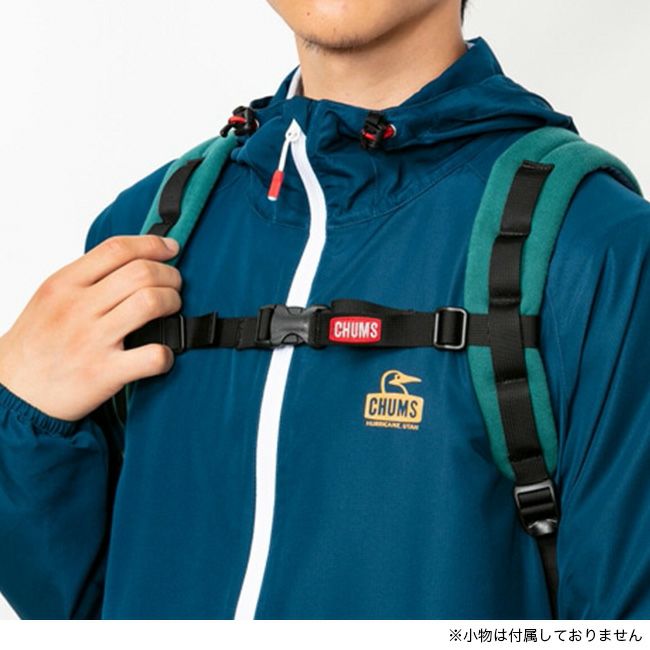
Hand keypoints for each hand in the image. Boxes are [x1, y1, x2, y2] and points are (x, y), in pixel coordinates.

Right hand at [0, 235, 182, 421]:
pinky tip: (163, 353)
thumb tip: (134, 259)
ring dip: (173, 303)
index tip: (170, 248)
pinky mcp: (105, 372)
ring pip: (150, 303)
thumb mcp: (51, 298)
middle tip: (174, 285)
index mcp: (64, 284)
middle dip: (170, 275)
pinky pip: (152, 355)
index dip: (152, 244)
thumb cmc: (37, 343)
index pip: (116, 249)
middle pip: (141, 272)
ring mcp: (92, 340)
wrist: (13, 393)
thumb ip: (87, 278)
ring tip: (171, 310)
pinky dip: (167, 353)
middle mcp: (78, 308)